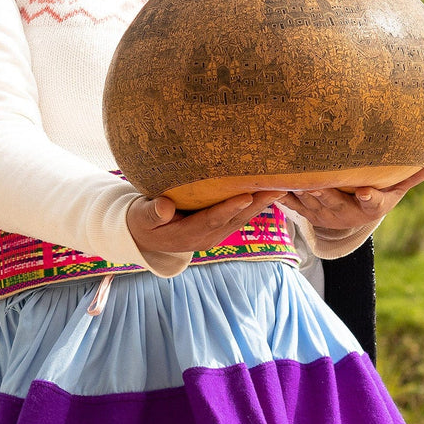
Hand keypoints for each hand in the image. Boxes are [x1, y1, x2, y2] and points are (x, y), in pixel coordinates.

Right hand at [127, 190, 286, 254]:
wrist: (146, 236)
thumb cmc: (142, 222)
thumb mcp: (141, 217)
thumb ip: (152, 212)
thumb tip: (166, 207)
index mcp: (188, 235)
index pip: (212, 220)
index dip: (229, 208)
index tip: (246, 196)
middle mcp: (207, 237)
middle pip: (236, 219)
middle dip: (258, 204)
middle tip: (279, 188)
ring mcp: (215, 234)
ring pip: (242, 218)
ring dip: (263, 203)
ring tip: (282, 186)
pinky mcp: (219, 227)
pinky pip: (240, 215)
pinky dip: (255, 203)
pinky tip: (267, 189)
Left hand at [279, 153, 423, 229]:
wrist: (350, 212)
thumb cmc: (379, 190)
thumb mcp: (397, 186)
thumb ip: (414, 173)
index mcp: (371, 206)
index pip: (372, 204)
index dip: (369, 198)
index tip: (364, 191)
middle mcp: (346, 213)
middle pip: (335, 204)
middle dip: (325, 194)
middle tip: (316, 184)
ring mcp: (323, 213)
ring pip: (310, 204)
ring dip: (300, 194)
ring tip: (292, 180)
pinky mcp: (304, 210)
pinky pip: (290, 204)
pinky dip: (281, 196)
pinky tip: (272, 184)